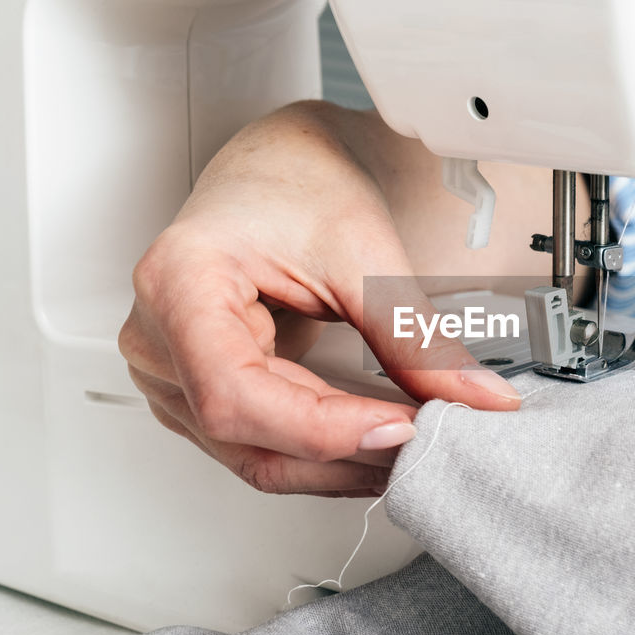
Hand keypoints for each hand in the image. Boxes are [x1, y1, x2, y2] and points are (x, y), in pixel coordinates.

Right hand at [119, 103, 520, 496]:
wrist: (284, 169)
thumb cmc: (300, 185)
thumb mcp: (366, 255)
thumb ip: (417, 339)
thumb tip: (478, 399)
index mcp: (179, 282)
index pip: (236, 394)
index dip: (322, 427)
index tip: (401, 423)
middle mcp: (156, 337)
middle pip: (247, 437)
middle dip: (345, 452)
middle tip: (426, 440)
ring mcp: (170, 373)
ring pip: (255, 457)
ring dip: (338, 464)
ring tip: (407, 444)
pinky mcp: (199, 393)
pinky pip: (259, 447)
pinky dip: (323, 453)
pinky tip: (374, 442)